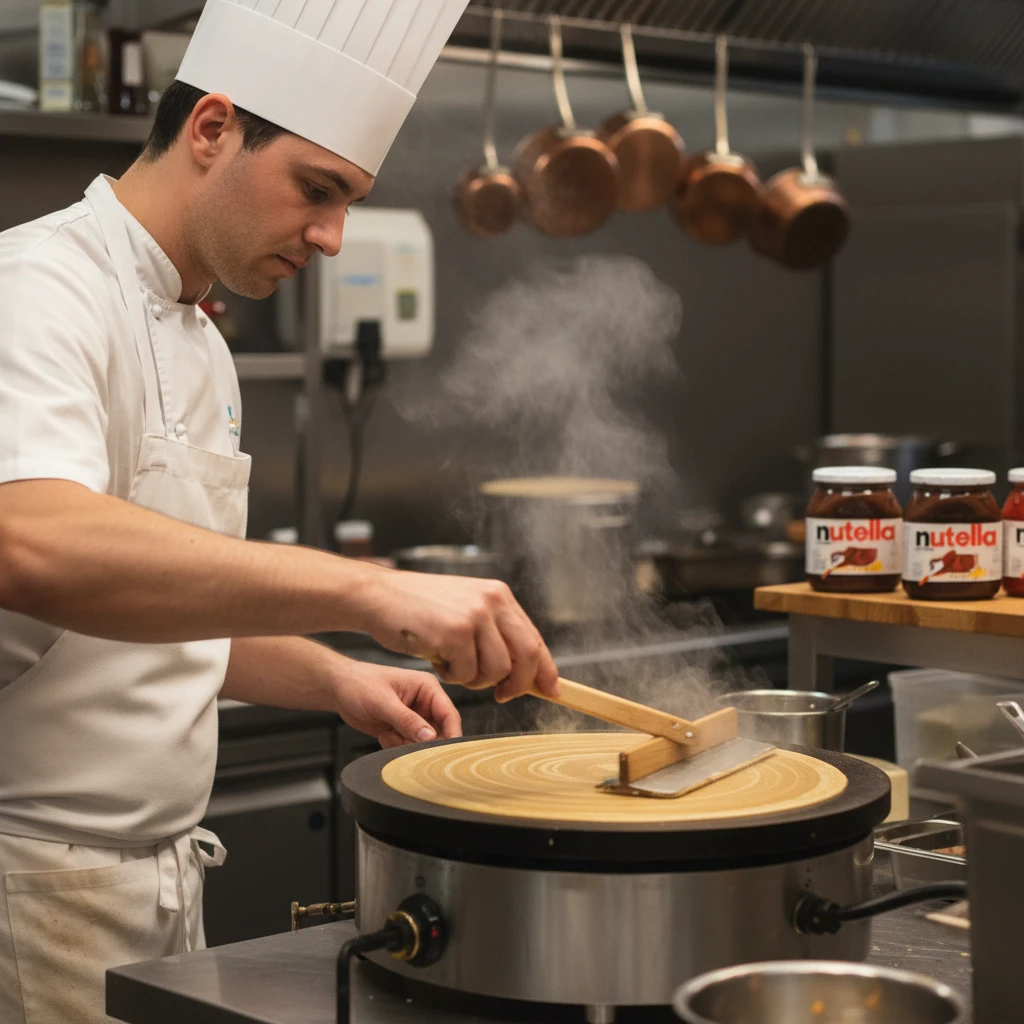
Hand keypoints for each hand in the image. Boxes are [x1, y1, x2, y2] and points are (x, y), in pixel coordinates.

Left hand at [335, 659, 462, 748]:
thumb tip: (430, 737)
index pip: (449, 714)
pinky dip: (396, 745)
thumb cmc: (360, 684)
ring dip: (406, 744)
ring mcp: (415, 717)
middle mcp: (425, 703)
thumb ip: (407, 720)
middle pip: (440, 732)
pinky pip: (409, 746)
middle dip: (422, 742)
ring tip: (387, 732)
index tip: (448, 754)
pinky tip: (383, 734)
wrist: (339, 689)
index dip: (452, 734)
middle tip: (404, 741)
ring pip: (423, 743)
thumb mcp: (383, 702)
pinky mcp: (403, 729)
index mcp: (427, 687)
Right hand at [355, 569, 559, 700]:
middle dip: (517, 685)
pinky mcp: (454, 633)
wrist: (378, 597)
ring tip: (453, 665)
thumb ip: (494, 631)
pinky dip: (452, 676)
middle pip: (526, 656)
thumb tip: (525, 669)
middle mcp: (491, 600)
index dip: (545, 669)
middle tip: (501, 695)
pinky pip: (467, 674)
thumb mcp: (464, 608)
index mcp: (498, 594)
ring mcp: (474, 616)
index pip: (534, 637)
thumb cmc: (417, 607)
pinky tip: (437, 659)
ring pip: (496, 670)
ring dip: (474, 679)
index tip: (551, 690)